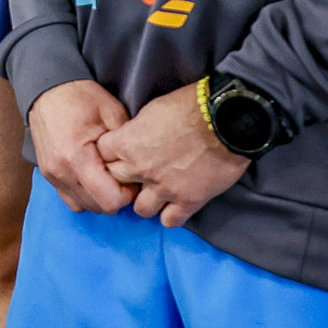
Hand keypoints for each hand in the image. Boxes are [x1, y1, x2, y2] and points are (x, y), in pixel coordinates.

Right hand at [27, 80, 136, 213]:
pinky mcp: (48, 175)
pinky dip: (84, 195)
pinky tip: (92, 178)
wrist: (47, 89)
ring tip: (107, 175)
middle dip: (115, 196)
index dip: (127, 193)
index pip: (110, 201)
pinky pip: (71, 200)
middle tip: (122, 175)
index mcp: (77, 158)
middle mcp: (61, 172)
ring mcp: (52, 176)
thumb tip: (141, 166)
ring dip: (100, 197)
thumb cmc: (80, 97)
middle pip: (99, 208)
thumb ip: (127, 143)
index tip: (131, 176)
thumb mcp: (112, 112)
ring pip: (85, 207)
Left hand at [97, 82, 249, 228]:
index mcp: (127, 143)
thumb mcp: (151, 110)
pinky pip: (169, 221)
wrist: (226, 120)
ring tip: (157, 192)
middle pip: (117, 182)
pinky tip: (176, 205)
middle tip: (139, 172)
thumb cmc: (188, 107)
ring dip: (147, 201)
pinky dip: (171, 214)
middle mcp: (140, 169)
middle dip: (125, 177)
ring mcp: (163, 188)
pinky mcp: (187, 201)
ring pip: (140, 209)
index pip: (102, 155)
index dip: (110, 153)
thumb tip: (132, 139)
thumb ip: (135, 131)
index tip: (120, 152)